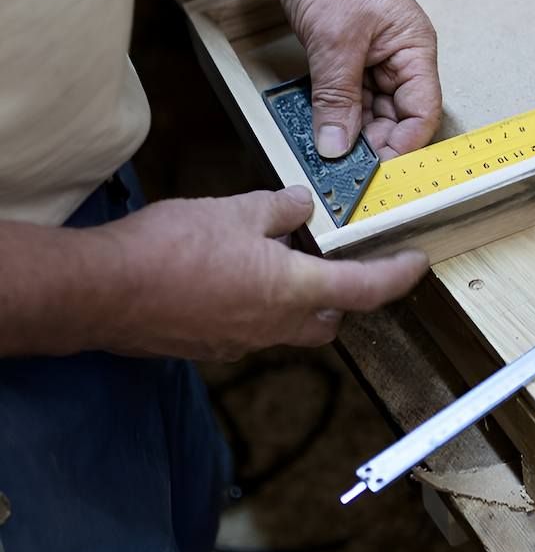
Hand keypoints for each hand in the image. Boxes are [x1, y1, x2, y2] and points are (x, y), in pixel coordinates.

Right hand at [95, 186, 427, 360]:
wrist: (101, 291)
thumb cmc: (170, 248)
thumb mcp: (236, 210)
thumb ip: (279, 208)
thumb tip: (300, 205)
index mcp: (294, 291)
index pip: (366, 289)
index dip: (398, 276)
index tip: (416, 265)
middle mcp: (275, 326)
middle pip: (330, 320)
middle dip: (342, 296)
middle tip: (335, 263)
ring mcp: (241, 343)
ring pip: (289, 328)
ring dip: (296, 301)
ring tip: (277, 262)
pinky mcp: (210, 346)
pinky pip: (250, 330)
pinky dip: (257, 307)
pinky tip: (234, 278)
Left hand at [264, 0, 441, 160]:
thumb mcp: (335, 42)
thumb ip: (339, 99)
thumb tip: (337, 146)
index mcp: (414, 49)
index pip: (423, 113)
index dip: (403, 146)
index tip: (377, 174)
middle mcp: (397, 54)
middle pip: (396, 115)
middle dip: (373, 143)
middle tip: (346, 171)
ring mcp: (368, 52)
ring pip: (367, 106)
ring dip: (349, 129)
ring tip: (327, 153)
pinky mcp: (341, 47)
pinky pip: (343, 90)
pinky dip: (332, 109)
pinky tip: (317, 127)